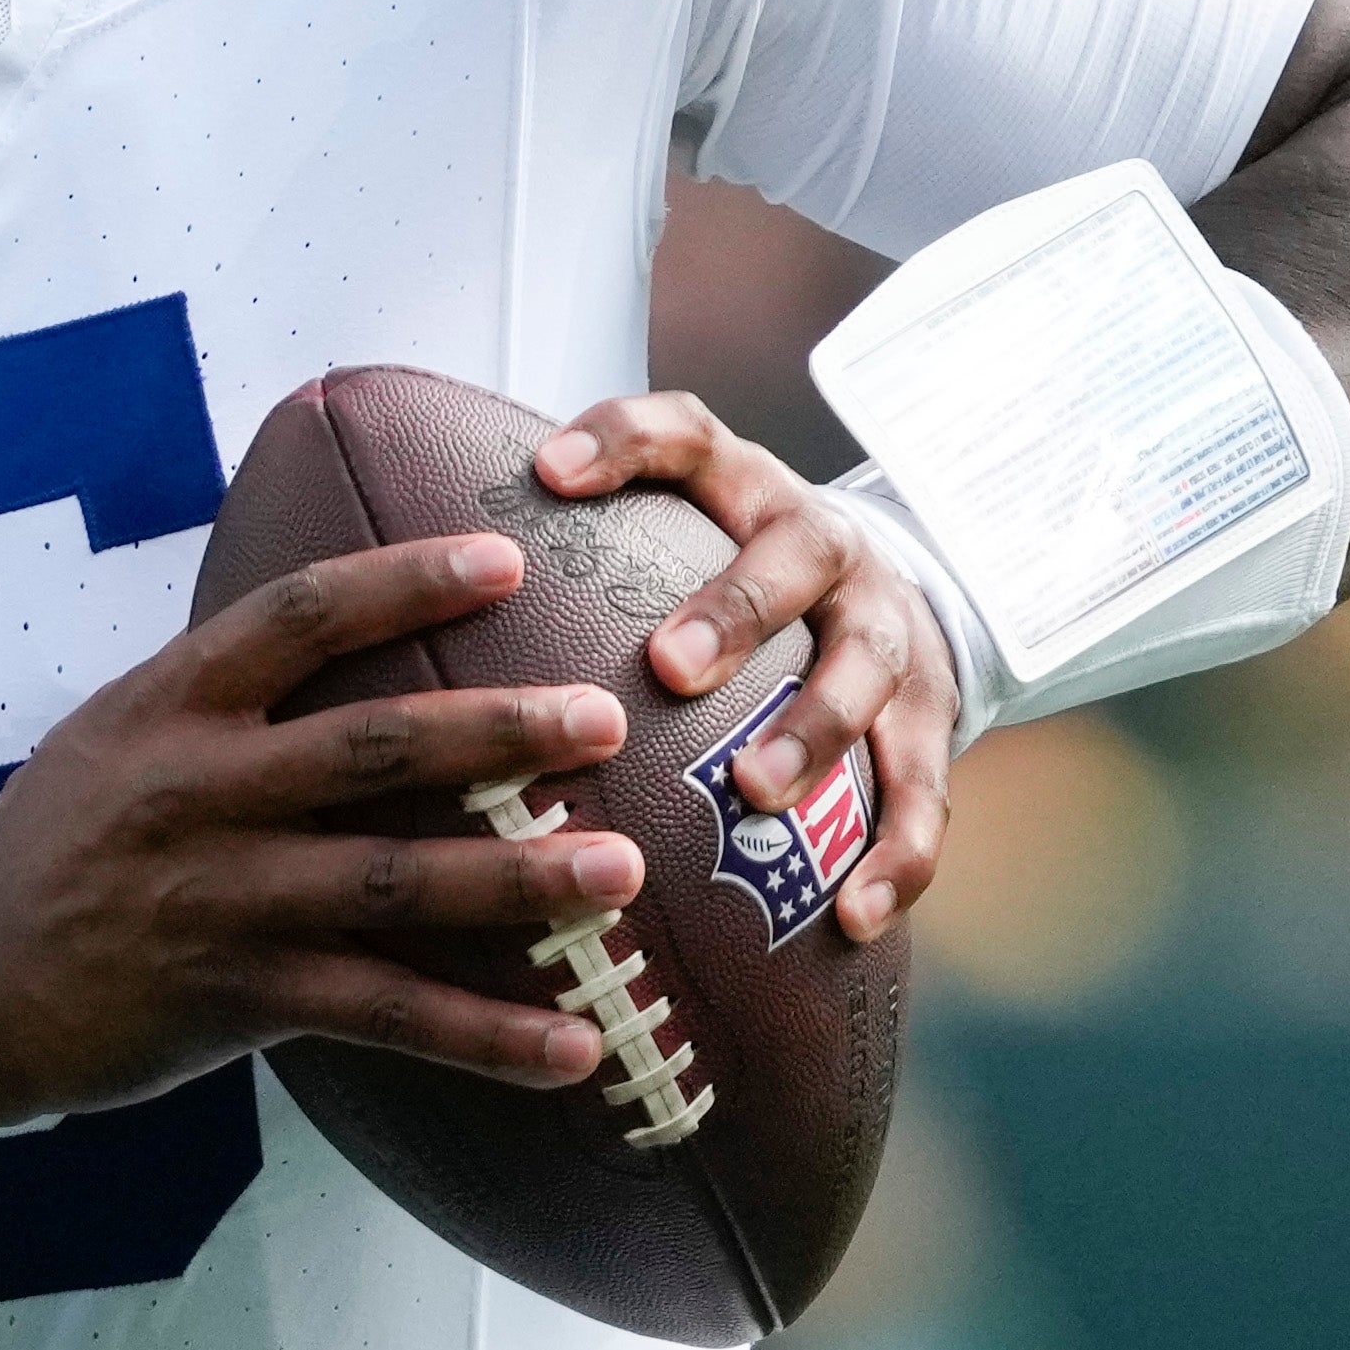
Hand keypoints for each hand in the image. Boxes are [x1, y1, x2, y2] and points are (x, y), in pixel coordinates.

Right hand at [0, 534, 647, 1121]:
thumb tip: (350, 636)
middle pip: (373, 746)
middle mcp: (199, 789)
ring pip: (392, 882)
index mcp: (170, 704)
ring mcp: (221, 897)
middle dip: (498, 730)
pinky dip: (484, 1037)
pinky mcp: (238, 997)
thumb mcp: (118, 735)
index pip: (299, 616)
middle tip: (603, 719)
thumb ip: (226, 695)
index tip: (504, 561)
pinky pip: (384, 1014)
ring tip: (623, 870)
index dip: (404, 582)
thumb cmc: (55, 848)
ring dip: (518, 879)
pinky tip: (571, 1048)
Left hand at [524, 393, 951, 943]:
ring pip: (867, 671)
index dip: (621, 444)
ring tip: (755, 796)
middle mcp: (827, 545)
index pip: (682, 434)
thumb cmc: (728, 574)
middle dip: (736, 610)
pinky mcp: (933, 716)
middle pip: (794, 555)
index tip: (549, 474)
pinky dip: (896, 855)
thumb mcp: (667, 528)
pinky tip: (852, 916)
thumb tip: (415, 580)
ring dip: (815, 733)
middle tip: (669, 668)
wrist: (880, 593)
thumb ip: (569, 544)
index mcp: (744, 488)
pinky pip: (924, 790)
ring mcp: (889, 628)